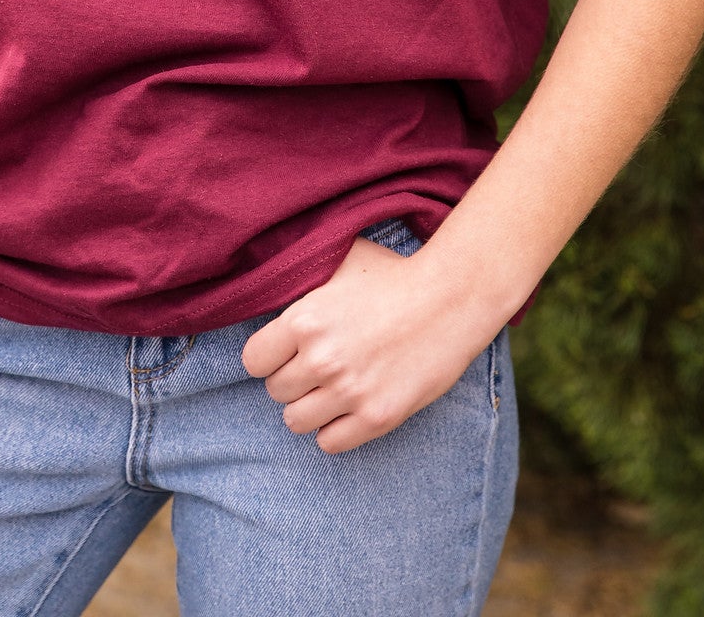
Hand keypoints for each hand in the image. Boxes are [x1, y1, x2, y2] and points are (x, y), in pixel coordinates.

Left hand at [241, 233, 491, 453]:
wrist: (451, 299)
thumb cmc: (393, 274)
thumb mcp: (340, 259)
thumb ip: (302, 272)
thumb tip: (270, 272)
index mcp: (304, 319)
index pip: (253, 360)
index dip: (267, 356)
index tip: (284, 351)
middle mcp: (321, 359)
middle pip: (275, 391)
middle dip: (291, 379)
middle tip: (315, 366)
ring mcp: (349, 392)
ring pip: (295, 422)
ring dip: (308, 407)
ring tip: (329, 388)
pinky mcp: (377, 417)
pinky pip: (330, 443)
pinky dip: (334, 429)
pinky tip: (348, 407)